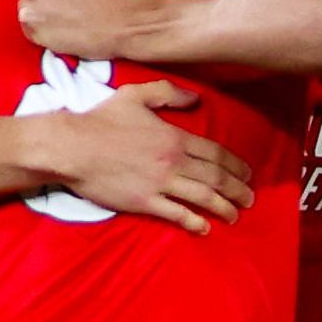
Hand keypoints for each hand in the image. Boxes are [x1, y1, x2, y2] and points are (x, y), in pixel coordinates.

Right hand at [41, 79, 253, 233]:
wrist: (72, 147)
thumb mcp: (135, 96)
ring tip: (235, 215)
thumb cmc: (100, 120)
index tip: (247, 174)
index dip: (236, 165)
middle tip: (249, 199)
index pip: (216, 153)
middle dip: (238, 189)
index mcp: (174, 137)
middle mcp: (173, 161)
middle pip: (216, 177)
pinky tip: (204, 228)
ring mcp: (160, 184)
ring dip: (224, 207)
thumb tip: (194, 97)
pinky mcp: (145, 202)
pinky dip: (194, 222)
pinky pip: (177, 214)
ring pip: (203, 198)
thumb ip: (167, 93)